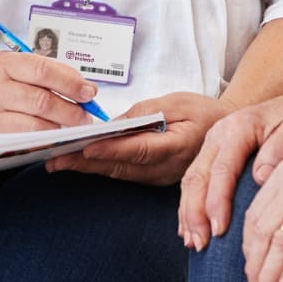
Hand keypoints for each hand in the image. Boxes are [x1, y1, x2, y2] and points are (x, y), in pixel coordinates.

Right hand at [0, 50, 97, 142]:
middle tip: (86, 115)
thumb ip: (48, 73)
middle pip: (41, 101)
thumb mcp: (16, 67)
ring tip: (74, 127)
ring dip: (60, 127)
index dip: (70, 82)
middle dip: (71, 110)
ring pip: (34, 125)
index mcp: (4, 64)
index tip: (89, 92)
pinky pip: (23, 142)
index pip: (43, 70)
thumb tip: (84, 88)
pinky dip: (44, 140)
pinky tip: (55, 137)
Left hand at [45, 91, 233, 183]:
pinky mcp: (154, 180)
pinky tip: (81, 164)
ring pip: (119, 174)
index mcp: (178, 146)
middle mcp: (167, 168)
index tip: (85, 148)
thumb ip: (145, 113)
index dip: (111, 149)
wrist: (227, 133)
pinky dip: (102, 169)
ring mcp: (160, 178)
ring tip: (59, 162)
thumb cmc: (204, 112)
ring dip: (88, 169)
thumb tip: (112, 125)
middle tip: (55, 159)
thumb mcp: (178, 101)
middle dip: (86, 164)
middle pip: (121, 167)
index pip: (139, 149)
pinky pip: (125, 174)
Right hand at [178, 86, 282, 250]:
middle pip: (199, 176)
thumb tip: (259, 178)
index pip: (222, 170)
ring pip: (192, 180)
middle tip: (201, 244)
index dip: (217, 202)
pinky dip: (190, 205)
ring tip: (194, 243)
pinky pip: (195, 179)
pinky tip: (190, 228)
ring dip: (189, 213)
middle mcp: (219, 133)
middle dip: (196, 213)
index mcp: (238, 127)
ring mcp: (213, 142)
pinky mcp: (214, 152)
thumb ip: (278, 151)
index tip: (219, 230)